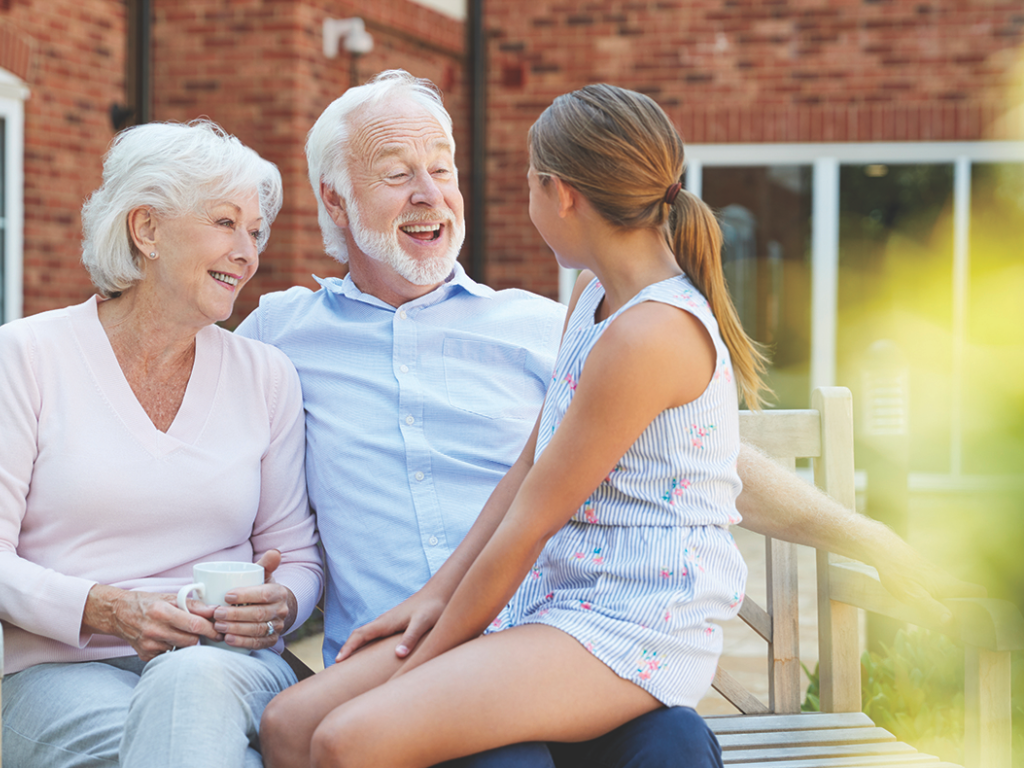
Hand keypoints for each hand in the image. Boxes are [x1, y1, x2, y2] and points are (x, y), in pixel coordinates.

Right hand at [82, 585, 219, 661]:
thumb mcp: (169, 598)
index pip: (194, 625)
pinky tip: (169, 640)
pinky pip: (169, 655)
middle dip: (201, 637)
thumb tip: (214, 611)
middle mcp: (154, 630)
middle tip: (206, 633)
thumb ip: (193, 605)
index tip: (219, 631)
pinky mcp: (145, 656)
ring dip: (188, 643)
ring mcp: (149, 645)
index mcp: (162, 612)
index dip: (211, 629)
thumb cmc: (147, 603)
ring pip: (181, 650)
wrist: (118, 613)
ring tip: (185, 634)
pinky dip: (174, 649)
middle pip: (190, 641)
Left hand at [212, 550, 296, 651]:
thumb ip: (266, 564)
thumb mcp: (264, 575)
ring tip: (218, 626)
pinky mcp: (272, 640)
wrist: (274, 608)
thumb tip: (274, 552)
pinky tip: (228, 639)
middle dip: (235, 615)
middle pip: (258, 614)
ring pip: (257, 630)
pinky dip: (242, 642)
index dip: (246, 595)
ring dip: (236, 629)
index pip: (264, 594)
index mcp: (279, 592)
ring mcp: (277, 626)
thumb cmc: (262, 589)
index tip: (226, 595)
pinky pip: (258, 643)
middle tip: (216, 613)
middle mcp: (281, 610)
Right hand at [336, 588, 447, 662]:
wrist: (440, 592)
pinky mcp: (395, 623)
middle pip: (359, 635)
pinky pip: (375, 635)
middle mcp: (384, 621)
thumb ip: (410, 638)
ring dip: (355, 647)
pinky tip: (371, 654)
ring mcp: (389, 621)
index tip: (338, 661)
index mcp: (386, 622)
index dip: (348, 648)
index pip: (360, 635)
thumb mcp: (423, 624)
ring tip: (349, 664)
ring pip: (367, 635)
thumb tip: (398, 655)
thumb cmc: (433, 607)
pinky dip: (367, 644)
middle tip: (336, 667)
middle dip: (347, 649)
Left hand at [876, 550, 985, 628]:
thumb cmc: (898, 572)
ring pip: (948, 590)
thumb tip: (951, 621)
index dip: (983, 604)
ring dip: (946, 603)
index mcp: (949, 584)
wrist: (882, 549)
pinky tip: (922, 602)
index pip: (978, 591)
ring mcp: (934, 573)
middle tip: (955, 626)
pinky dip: (934, 595)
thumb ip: (932, 608)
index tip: (977, 619)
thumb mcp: (914, 595)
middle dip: (962, 609)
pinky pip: (935, 586)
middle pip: (964, 594)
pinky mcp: (923, 571)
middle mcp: (945, 577)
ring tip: (938, 618)